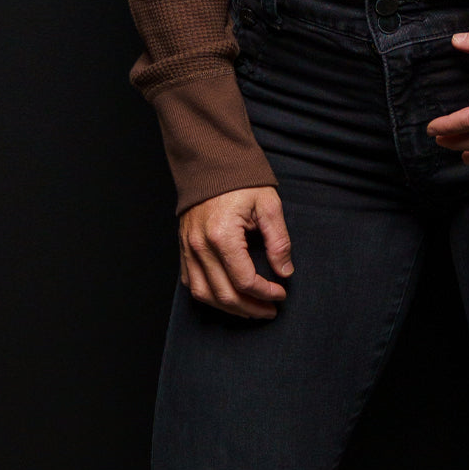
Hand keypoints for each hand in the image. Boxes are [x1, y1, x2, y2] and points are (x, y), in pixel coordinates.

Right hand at [178, 185, 293, 318]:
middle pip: (225, 295)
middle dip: (251, 308)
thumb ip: (278, 240)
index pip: (245, 281)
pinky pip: (192, 283)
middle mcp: (200, 246)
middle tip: (270, 309)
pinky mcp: (183, 247)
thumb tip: (284, 271)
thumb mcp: (268, 204)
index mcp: (222, 235)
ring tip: (250, 309)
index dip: (266, 293)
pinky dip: (209, 295)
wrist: (211, 161)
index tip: (281, 293)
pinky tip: (226, 296)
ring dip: (229, 308)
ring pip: (205, 295)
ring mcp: (188, 248)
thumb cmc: (241, 180)